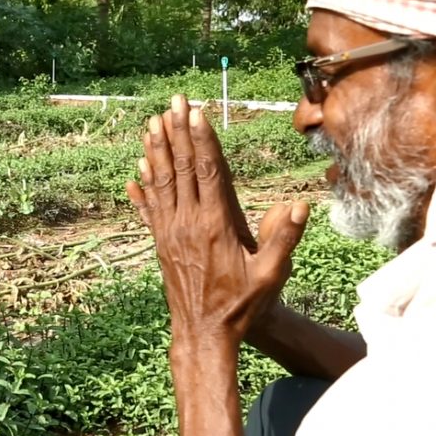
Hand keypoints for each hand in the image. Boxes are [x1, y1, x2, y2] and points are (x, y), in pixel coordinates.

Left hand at [125, 95, 308, 345]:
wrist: (203, 333)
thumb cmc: (242, 305)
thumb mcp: (270, 274)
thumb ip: (284, 239)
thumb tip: (299, 205)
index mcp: (215, 224)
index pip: (207, 171)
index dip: (201, 139)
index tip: (196, 113)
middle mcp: (188, 222)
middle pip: (181, 167)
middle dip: (177, 132)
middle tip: (173, 102)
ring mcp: (170, 232)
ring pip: (161, 182)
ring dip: (157, 151)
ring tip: (152, 123)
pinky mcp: (160, 243)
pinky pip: (149, 208)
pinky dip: (143, 186)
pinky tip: (136, 170)